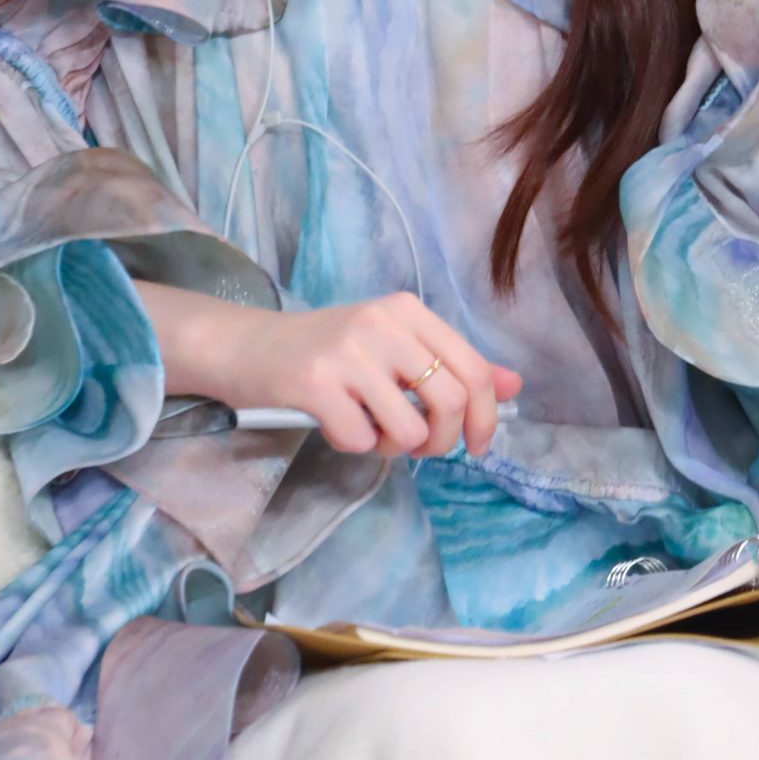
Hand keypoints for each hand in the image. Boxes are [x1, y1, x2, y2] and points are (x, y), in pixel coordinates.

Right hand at [230, 290, 522, 459]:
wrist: (244, 346)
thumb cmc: (325, 352)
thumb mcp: (392, 347)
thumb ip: (450, 364)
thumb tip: (514, 385)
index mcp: (408, 311)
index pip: (473, 368)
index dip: (486, 417)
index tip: (478, 446)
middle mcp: (382, 324)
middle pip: (450, 400)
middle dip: (443, 440)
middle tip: (419, 447)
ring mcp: (347, 352)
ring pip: (409, 426)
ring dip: (397, 448)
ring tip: (374, 433)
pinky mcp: (314, 382)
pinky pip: (361, 438)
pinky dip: (356, 446)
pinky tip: (338, 427)